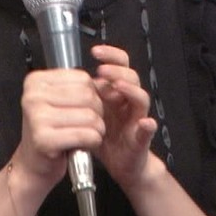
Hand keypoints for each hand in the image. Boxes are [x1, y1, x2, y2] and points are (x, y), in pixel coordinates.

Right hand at [10, 68, 105, 193]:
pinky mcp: (43, 139)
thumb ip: (78, 87)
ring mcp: (36, 117)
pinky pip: (85, 134)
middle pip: (88, 96)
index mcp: (36, 81)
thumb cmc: (50, 130)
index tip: (81, 108)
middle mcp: (33, 96)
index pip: (83, 78)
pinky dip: (92, 141)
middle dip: (97, 112)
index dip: (92, 95)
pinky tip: (83, 144)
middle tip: (86, 124)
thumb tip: (106, 81)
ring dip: (96, 129)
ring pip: (90, 116)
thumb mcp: (60, 100)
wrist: (33, 163)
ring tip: (85, 134)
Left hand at [91, 45, 161, 189]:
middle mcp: (129, 103)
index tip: (96, 51)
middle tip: (102, 69)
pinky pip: (147, 130)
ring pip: (141, 98)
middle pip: (131, 77)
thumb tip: (67, 81)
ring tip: (118, 86)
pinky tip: (145, 123)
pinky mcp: (141, 138)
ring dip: (131, 90)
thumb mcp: (91, 114)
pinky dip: (147, 126)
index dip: (110, 56)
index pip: (119, 66)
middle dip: (117, 70)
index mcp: (116, 94)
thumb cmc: (106, 139)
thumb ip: (84, 98)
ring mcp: (137, 119)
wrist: (123, 164)